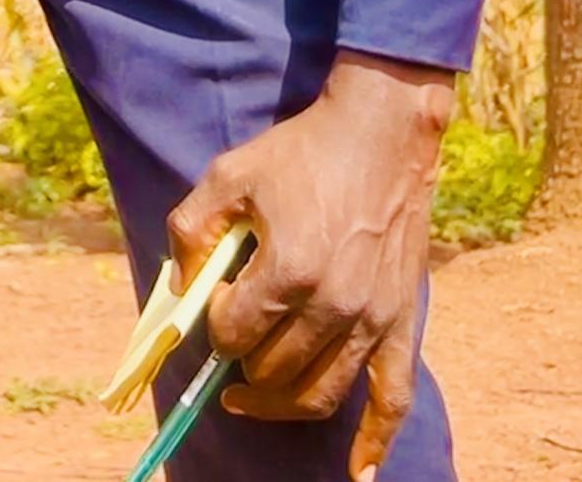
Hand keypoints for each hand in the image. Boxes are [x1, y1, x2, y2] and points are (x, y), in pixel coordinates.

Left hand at [167, 50, 453, 480]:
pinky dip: (376, 441)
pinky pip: (393, 396)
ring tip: (248, 397)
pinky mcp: (402, 321)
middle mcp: (334, 304)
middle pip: (273, 368)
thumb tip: (179, 283)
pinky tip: (357, 473)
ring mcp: (372, 318)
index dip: (215, 325)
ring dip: (280, 403)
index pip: (234, 333)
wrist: (381, 134)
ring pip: (320, 393)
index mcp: (289, 269)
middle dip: (242, 361)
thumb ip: (191, 228)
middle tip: (231, 341)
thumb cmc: (301, 152)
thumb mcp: (228, 174)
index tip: (216, 302)